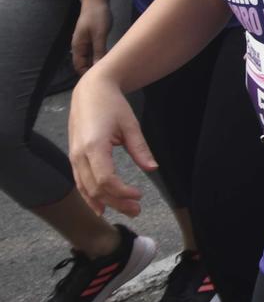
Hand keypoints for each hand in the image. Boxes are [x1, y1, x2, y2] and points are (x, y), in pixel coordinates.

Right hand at [67, 70, 151, 216]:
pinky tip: (101, 207)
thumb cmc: (112, 104)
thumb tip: (153, 169)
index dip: (122, 192)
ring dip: (105, 202)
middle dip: (116, 202)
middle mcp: (79, 155)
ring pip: (85, 189)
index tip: (139, 195)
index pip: (105, 180)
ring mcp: (73, 158)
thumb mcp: (130, 124)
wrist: (90, 91)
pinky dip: (89, 197)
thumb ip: (140, 148)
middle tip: (137, 210)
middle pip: (95, 189)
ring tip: (125, 210)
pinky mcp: (73, 158)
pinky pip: (79, 183)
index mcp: (94, 146)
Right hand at [71, 0, 111, 74]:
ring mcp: (86, 42)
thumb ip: (99, 50)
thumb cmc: (97, 16)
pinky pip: (96, 51)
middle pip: (84, 63)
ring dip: (98, 62)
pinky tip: (111, 58)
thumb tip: (99, 66)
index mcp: (78, 47)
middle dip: (93, 70)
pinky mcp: (93, 38)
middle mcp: (80, 46)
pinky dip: (101, 55)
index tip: (100, 78)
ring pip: (91, 57)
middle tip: (108, 76)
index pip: (79, 66)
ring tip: (110, 69)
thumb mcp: (99, 34)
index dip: (87, 74)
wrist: (97, 1)